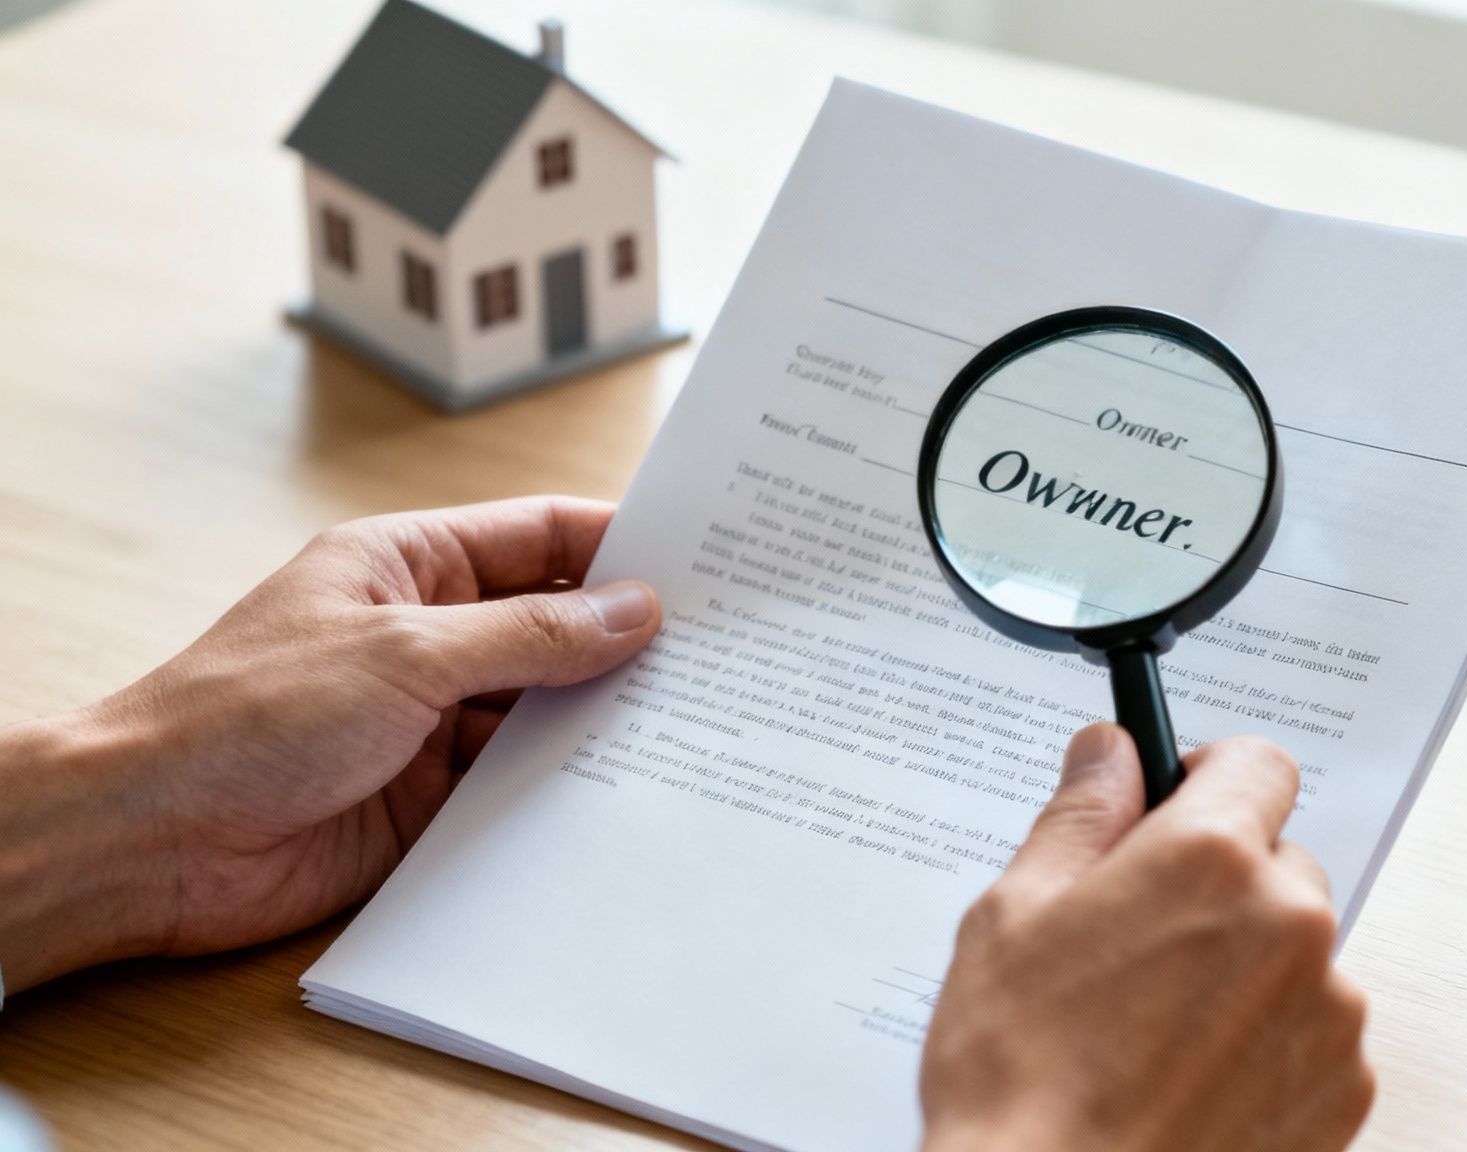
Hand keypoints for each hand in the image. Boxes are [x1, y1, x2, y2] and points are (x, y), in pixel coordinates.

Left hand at [0, 497, 659, 993]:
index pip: (536, 539)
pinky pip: (520, 784)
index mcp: (407, 566)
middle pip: (552, 626)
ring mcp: (430, 720)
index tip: (704, 558)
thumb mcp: (404, 654)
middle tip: (725, 649)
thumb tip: (633, 611)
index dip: (618, 544)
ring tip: (700, 720)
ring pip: (544, 709)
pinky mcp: (431, 800)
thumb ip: (529, 638)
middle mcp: (426, 637)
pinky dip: (570, 785)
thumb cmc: (245, 715)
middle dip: (627, 637)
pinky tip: (631, 788)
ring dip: (604, 717)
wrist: (152, 841)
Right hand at [919, 724, 1373, 1151]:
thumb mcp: (1013, 917)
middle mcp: (1289, 925)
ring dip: (1245, 968)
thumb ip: (1080, 816)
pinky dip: (1266, 1043)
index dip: (1208, 776)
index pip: (1257, 763)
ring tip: (1155, 1029)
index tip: (1176, 804)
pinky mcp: (1343, 1091)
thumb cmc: (1020, 1081)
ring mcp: (1327, 1014)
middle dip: (1219, 885)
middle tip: (1138, 941)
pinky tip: (1191, 1077)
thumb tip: (1108, 753)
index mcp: (1209, 861)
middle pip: (1278, 862)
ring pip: (1297, 952)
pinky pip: (1315, 1033)